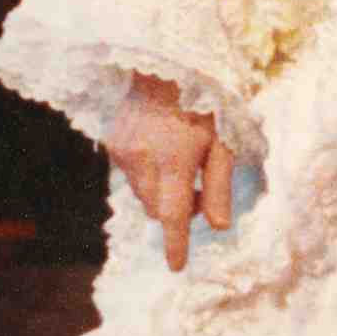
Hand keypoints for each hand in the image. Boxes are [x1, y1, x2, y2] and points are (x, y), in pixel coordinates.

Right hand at [106, 71, 234, 268]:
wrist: (163, 67)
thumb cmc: (203, 103)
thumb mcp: (223, 142)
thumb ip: (219, 185)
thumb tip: (219, 227)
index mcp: (174, 160)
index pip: (174, 216)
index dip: (176, 244)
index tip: (176, 268)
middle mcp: (143, 160)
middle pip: (157, 210)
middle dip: (176, 211)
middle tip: (198, 189)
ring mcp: (123, 153)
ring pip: (143, 196)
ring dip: (161, 194)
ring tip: (180, 165)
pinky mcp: (113, 146)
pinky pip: (131, 176)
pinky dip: (147, 176)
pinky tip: (160, 151)